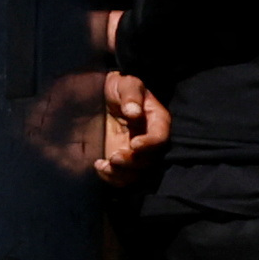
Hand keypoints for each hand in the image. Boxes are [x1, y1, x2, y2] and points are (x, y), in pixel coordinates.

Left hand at [31, 69, 171, 180]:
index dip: (149, 144)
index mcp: (156, 121)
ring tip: (104, 165)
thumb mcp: (126, 83)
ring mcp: (134, 154)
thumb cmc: (118, 87)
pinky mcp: (120, 161)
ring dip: (121, 174)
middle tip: (114, 156)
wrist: (100, 96)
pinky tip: (98, 166)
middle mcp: (149, 141)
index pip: (160, 137)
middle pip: (148, 160)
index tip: (134, 144)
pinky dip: (111, 177)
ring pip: (135, 174)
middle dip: (132, 162)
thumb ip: (131, 94)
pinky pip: (121, 177)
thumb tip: (134, 112)